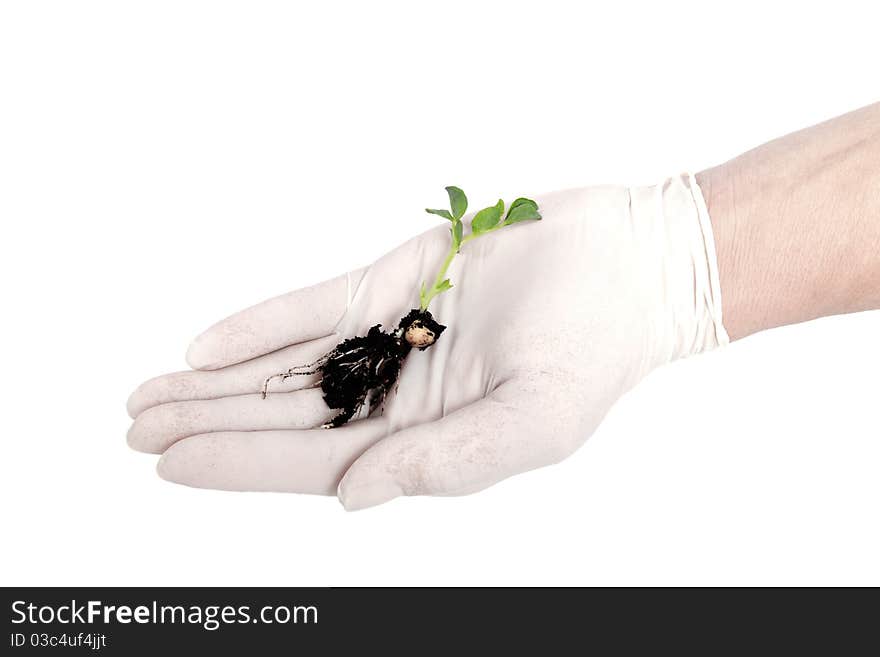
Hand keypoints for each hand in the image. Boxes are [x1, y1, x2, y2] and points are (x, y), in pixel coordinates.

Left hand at [126, 174, 726, 509]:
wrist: (628, 267)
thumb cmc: (595, 352)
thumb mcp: (533, 424)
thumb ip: (445, 465)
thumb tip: (353, 498)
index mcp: (427, 442)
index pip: (318, 464)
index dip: (244, 466)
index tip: (174, 463)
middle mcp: (397, 396)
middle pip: (286, 417)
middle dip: (211, 425)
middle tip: (135, 431)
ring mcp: (390, 337)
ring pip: (288, 364)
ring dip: (220, 380)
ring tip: (150, 396)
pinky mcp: (392, 282)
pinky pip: (314, 306)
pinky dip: (261, 324)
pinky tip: (208, 343)